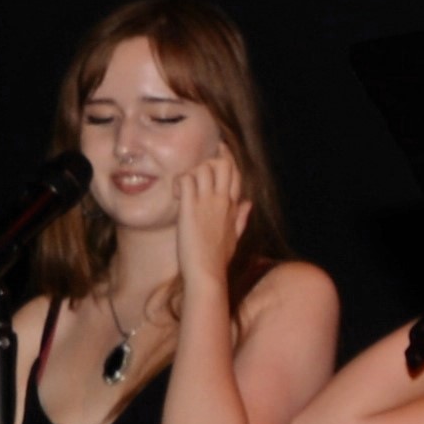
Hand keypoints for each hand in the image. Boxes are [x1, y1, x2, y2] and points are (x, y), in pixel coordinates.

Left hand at [171, 155, 251, 295]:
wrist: (207, 272)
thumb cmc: (219, 258)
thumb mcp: (236, 236)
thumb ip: (242, 218)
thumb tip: (248, 204)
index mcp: (233, 207)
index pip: (235, 174)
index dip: (227, 158)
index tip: (219, 150)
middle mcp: (222, 201)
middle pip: (222, 165)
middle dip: (209, 159)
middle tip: (197, 165)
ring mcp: (207, 203)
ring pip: (203, 169)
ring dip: (191, 172)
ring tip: (184, 186)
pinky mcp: (189, 209)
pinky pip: (185, 180)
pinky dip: (178, 182)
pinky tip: (175, 194)